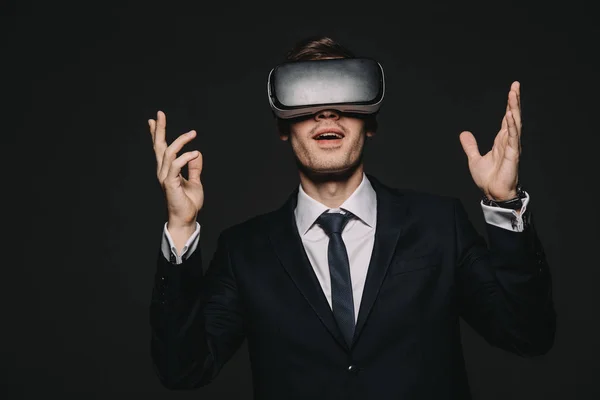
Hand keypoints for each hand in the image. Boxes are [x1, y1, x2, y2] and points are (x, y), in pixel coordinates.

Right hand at [148, 110, 203, 229]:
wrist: (186, 218)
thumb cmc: (188, 203)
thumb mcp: (195, 181)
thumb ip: (194, 168)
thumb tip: (197, 154)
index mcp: (167, 170)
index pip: (160, 149)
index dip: (157, 134)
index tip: (154, 120)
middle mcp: (163, 172)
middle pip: (158, 147)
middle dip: (159, 129)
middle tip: (160, 114)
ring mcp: (165, 177)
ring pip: (168, 153)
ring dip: (181, 141)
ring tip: (192, 133)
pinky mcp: (170, 184)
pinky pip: (176, 165)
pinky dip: (185, 157)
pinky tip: (195, 153)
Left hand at [459, 81, 521, 200]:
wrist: (492, 193)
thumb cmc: (488, 179)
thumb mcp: (474, 159)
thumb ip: (470, 146)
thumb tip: (464, 133)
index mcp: (502, 141)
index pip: (507, 118)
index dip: (509, 105)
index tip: (512, 91)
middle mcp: (509, 141)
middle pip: (513, 117)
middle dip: (514, 101)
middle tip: (516, 86)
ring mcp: (512, 148)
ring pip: (514, 124)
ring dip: (514, 109)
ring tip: (514, 95)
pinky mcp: (512, 156)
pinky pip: (513, 138)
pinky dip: (512, 127)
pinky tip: (510, 116)